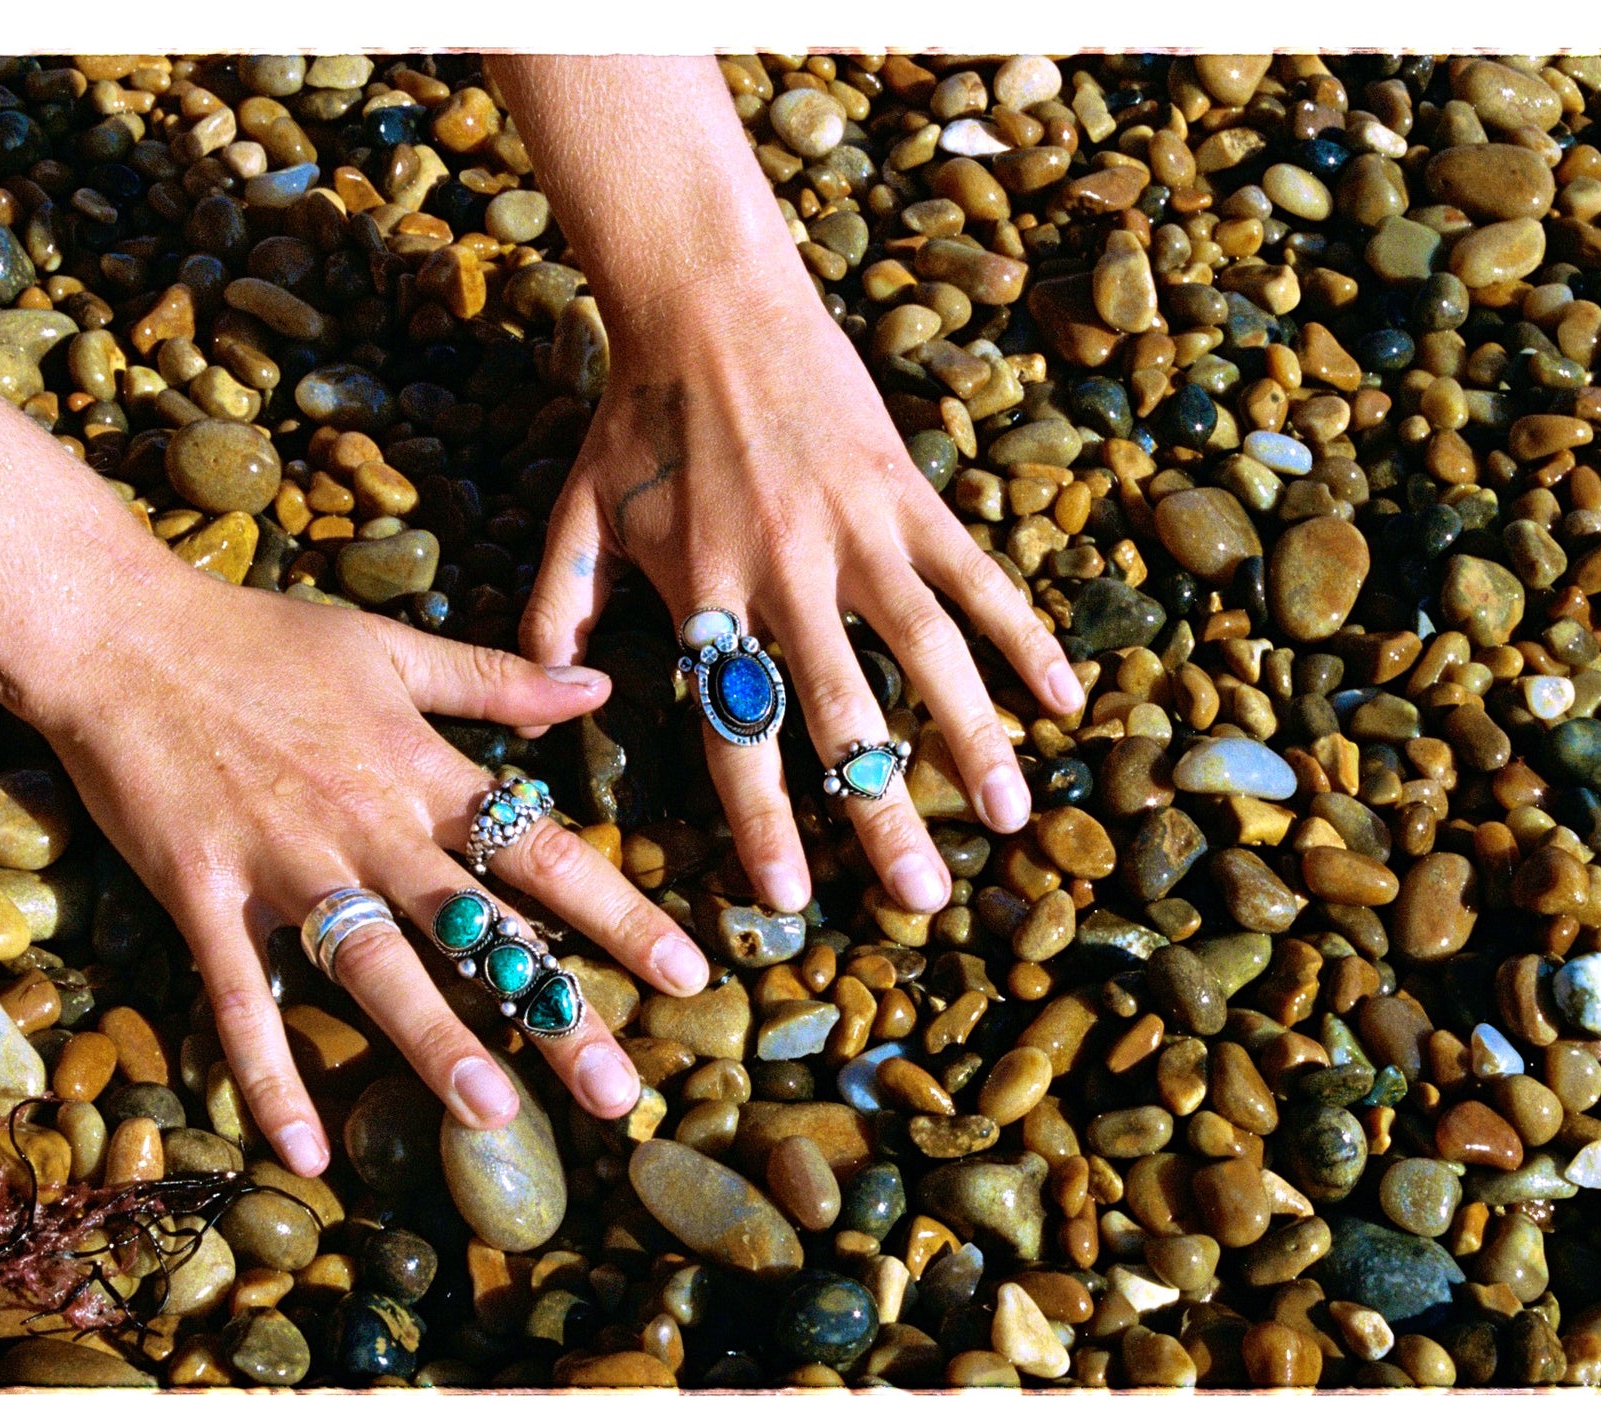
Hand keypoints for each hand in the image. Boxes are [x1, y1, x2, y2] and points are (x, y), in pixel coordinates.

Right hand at [30, 574, 710, 1174]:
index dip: (621, 914)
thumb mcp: (393, 647)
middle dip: (553, 1012)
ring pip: (378, 968)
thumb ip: (498, 680)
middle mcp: (371, 830)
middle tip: (620, 1092)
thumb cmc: (261, 639)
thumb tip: (597, 685)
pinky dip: (269, 1076)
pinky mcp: (205, 899)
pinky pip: (241, 1000)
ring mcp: (287, 869)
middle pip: (481, 930)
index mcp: (423, 775)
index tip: (688, 971)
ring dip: (437, 1043)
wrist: (119, 635)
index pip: (545, 853)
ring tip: (496, 1114)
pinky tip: (306, 1151)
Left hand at [520, 280, 1087, 916]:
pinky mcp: (910, 492)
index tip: (787, 900)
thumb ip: (555, 608)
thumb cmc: (637, 414)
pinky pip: (978, 573)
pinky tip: (1065, 695)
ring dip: (973, 738)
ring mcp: (858, 532)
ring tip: (1011, 819)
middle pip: (841, 713)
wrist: (706, 299)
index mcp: (704, 593)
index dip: (762, 819)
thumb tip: (535, 700)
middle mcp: (786, 573)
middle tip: (921, 901)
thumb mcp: (578, 513)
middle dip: (883, 812)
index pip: (734, 729)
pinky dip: (1024, 632)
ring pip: (928, 652)